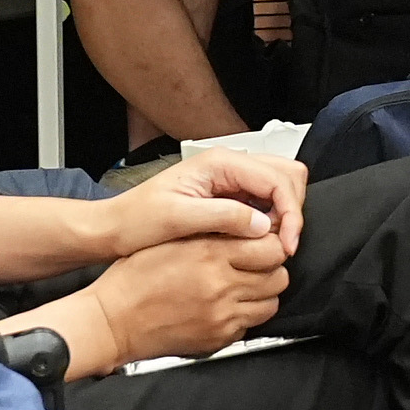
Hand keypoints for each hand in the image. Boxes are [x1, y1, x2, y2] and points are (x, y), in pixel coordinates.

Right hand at [76, 217, 290, 359]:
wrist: (113, 321)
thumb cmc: (134, 278)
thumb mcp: (172, 241)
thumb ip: (212, 233)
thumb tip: (247, 227)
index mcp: (210, 254)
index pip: (271, 248)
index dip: (271, 245)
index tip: (263, 244)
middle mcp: (221, 286)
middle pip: (278, 277)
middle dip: (271, 270)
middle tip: (255, 267)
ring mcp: (222, 316)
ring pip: (271, 304)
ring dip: (262, 294)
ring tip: (242, 288)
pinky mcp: (218, 338)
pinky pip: (250, 325)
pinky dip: (244, 316)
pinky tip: (226, 307)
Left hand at [98, 149, 300, 259]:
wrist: (115, 227)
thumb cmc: (137, 219)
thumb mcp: (178, 218)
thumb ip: (223, 217)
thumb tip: (265, 225)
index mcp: (219, 163)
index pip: (277, 178)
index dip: (290, 213)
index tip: (287, 244)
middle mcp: (229, 165)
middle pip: (287, 176)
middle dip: (293, 210)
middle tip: (284, 245)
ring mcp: (231, 180)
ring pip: (280, 187)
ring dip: (285, 216)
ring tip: (272, 246)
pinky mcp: (229, 196)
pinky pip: (265, 203)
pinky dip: (272, 221)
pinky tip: (260, 242)